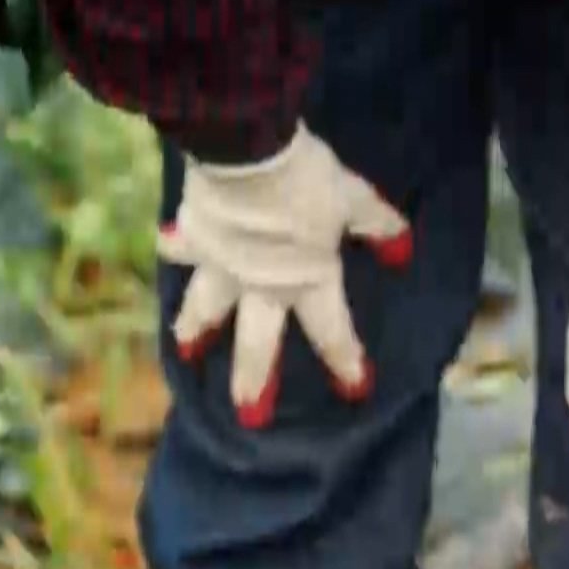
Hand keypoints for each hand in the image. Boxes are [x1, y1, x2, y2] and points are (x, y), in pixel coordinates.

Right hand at [157, 123, 411, 427]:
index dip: (344, 361)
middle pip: (257, 342)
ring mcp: (221, 265)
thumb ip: (377, 227)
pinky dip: (175, 245)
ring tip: (185, 350)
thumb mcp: (353, 199)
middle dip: (253, 379)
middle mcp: (261, 285)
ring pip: (206, 306)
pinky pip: (183, 246)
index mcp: (307, 281)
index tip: (354, 390)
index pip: (331, 332)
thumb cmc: (307, 181)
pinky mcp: (193, 235)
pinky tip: (165, 243)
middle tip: (248, 414)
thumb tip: (403, 251)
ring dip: (195, 328)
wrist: (244, 153)